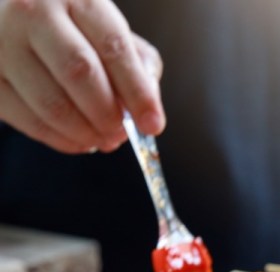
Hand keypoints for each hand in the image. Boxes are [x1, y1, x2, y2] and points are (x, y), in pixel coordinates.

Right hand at [0, 0, 163, 153]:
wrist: (5, 14)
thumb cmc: (68, 27)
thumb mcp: (106, 29)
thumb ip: (136, 63)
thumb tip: (146, 106)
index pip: (114, 48)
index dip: (138, 92)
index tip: (153, 124)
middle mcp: (33, 12)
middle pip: (80, 74)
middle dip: (109, 115)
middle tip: (121, 133)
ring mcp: (2, 42)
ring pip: (52, 103)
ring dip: (86, 133)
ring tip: (103, 140)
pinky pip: (27, 120)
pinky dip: (60, 140)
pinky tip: (78, 141)